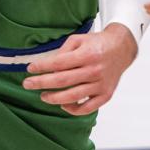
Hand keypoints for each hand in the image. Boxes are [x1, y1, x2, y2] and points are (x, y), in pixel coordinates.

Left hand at [22, 24, 137, 115]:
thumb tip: (48, 66)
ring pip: (72, 96)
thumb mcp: (79, 39)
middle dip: (41, 83)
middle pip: (62, 80)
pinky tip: (63, 104)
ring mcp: (100, 84)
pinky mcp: (106, 95)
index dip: (42, 67)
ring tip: (43, 96)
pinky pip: (87, 108)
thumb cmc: (97, 43)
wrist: (122, 49)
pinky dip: (73, 109)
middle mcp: (94, 70)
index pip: (58, 63)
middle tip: (27, 84)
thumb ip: (63, 51)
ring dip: (54, 98)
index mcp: (86, 54)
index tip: (30, 69)